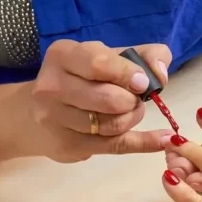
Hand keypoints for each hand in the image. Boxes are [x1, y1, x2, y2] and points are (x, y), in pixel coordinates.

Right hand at [28, 40, 172, 162]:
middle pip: (110, 99)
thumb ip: (144, 55)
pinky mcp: (68, 145)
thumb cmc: (81, 78)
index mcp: (63, 55)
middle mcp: (52, 86)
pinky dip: (145, 143)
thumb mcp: (109, 57)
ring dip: (132, 118)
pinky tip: (162, 140)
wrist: (39, 112)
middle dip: (133, 101)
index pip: (100, 64)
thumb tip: (161, 74)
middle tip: (133, 99)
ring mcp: (56, 119)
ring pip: (113, 124)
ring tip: (128, 112)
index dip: (129, 75)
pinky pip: (115, 146)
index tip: (143, 83)